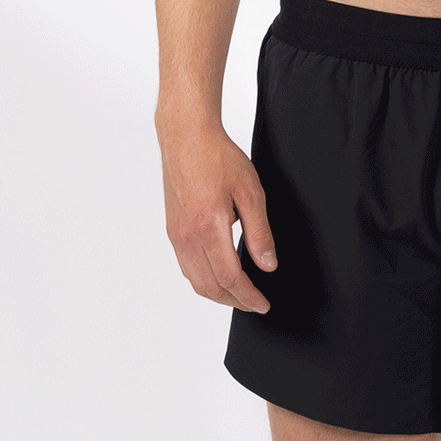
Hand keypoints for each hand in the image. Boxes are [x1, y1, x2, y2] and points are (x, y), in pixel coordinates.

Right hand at [159, 117, 275, 311]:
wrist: (186, 137)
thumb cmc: (218, 157)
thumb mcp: (251, 192)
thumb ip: (260, 232)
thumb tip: (268, 266)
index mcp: (208, 227)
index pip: (230, 278)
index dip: (249, 296)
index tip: (263, 304)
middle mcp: (187, 236)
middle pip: (210, 287)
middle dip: (235, 302)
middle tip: (255, 304)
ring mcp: (176, 234)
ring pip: (195, 281)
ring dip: (218, 295)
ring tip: (239, 295)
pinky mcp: (172, 229)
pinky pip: (186, 267)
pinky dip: (203, 281)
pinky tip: (218, 276)